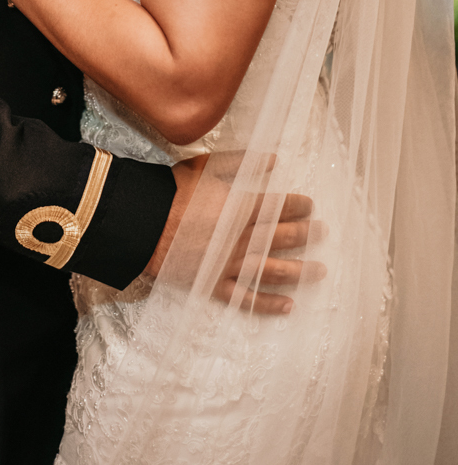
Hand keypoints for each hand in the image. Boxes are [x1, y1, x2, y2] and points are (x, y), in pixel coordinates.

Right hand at [147, 153, 325, 315]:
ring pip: (273, 270)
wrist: (144, 222)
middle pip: (283, 237)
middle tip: (322, 233)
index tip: (310, 206)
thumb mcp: (207, 166)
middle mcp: (243, 238)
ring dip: (300, 271)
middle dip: (306, 234)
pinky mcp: (215, 284)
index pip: (279, 207)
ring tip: (320, 271)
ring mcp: (231, 264)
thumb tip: (272, 159)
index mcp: (242, 207)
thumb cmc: (173, 190)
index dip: (298, 206)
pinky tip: (288, 305)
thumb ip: (241, 161)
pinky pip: (247, 298)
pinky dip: (268, 303)